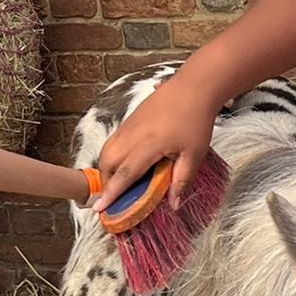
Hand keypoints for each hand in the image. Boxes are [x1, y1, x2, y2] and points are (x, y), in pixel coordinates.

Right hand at [94, 74, 218, 211]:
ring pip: (107, 150)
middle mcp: (133, 135)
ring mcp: (128, 125)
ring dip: (107, 169)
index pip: (125, 174)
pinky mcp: (129, 120)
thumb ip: (181, 180)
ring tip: (117, 183)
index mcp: (149, 145)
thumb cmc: (196, 120)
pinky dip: (112, 156)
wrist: (193, 87)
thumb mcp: (194, 155)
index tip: (100, 208)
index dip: (112, 193)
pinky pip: (113, 141)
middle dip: (106, 183)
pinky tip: (124, 164)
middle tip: (113, 198)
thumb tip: (174, 204)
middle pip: (108, 162)